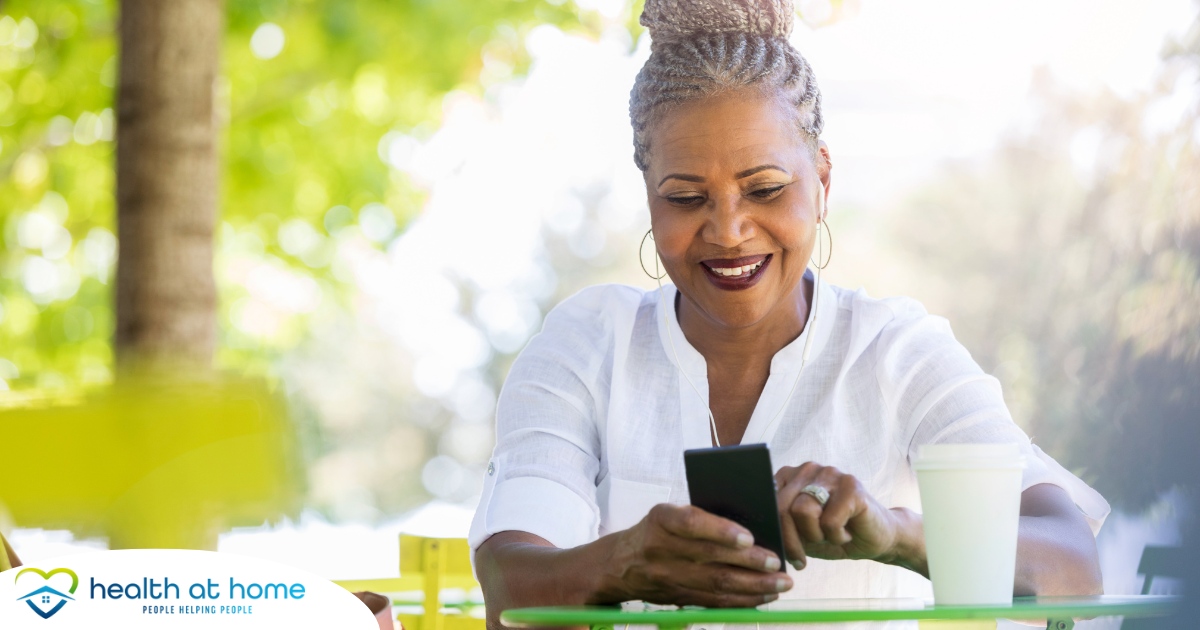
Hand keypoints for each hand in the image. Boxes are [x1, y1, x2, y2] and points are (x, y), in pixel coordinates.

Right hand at [603, 503, 791, 606]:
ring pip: (716, 585)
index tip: (749, 536)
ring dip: (753, 587)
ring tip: (780, 584)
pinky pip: (713, 602)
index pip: (692, 524)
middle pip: (710, 559)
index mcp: (661, 519)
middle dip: (750, 563)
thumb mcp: (668, 513)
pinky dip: (741, 601)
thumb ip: (700, 517)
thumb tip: (750, 525)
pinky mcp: (677, 598)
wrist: (619, 564)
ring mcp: (668, 577)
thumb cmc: (656, 530)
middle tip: (778, 563)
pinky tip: (763, 597)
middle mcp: (661, 549)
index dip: (721, 531)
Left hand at [775, 463, 906, 569]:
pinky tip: (847, 532)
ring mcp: (831, 473)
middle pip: (782, 507)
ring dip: (816, 536)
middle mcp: (808, 468)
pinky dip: (837, 537)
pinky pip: (830, 521)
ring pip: (803, 511)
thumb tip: (758, 533)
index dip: (771, 530)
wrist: (877, 538)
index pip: (766, 501)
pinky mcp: (852, 485)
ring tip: (829, 535)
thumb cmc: (833, 535)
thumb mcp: (799, 534)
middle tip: (801, 559)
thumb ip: (779, 527)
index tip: (778, 552)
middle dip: (790, 540)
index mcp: (790, 476)